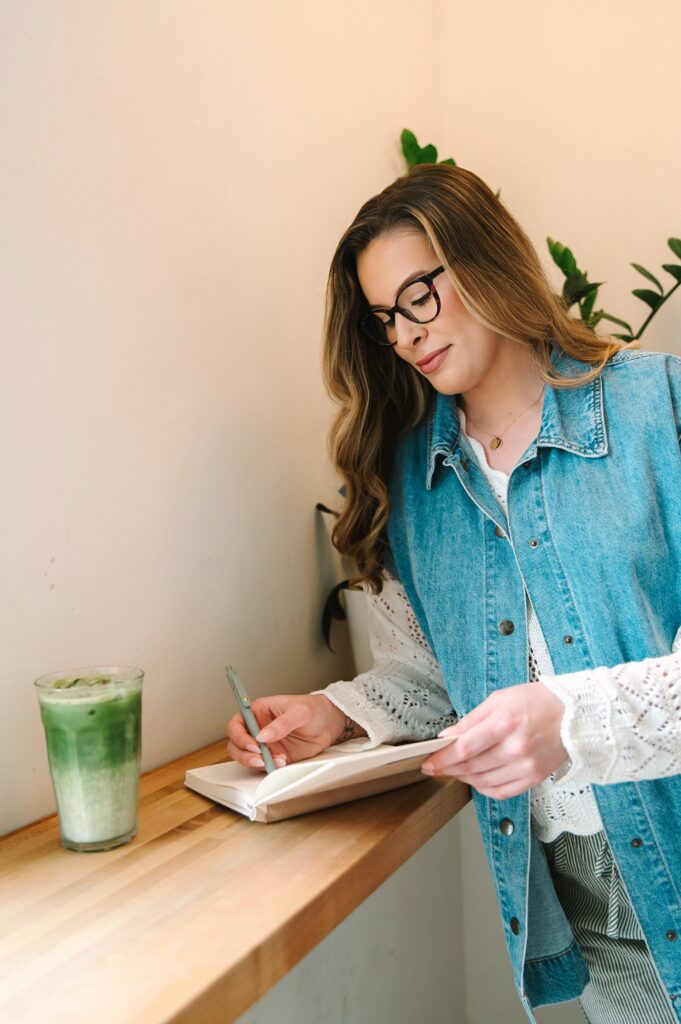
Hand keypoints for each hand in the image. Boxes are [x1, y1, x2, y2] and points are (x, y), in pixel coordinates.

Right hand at [226, 693, 347, 771]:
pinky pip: (264, 766)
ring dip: (258, 763)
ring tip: (276, 761)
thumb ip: (281, 723)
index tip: (253, 745)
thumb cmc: (314, 709)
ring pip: (247, 758)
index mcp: (259, 711)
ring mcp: (266, 744)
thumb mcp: (300, 711)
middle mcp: (258, 728)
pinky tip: (282, 763)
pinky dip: (269, 768)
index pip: (236, 725)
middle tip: (261, 758)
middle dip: (245, 755)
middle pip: (236, 745)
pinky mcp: (274, 756)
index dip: (239, 737)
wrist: (330, 723)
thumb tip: (263, 735)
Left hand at [419, 683, 567, 798]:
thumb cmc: (538, 702)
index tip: (429, 763)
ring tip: (456, 770)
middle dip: (448, 769)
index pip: (465, 748)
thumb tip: (448, 736)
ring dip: (463, 778)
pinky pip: (502, 792)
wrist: (574, 714)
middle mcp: (516, 748)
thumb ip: (471, 719)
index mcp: (505, 724)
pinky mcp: (534, 778)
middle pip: (471, 767)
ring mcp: (526, 766)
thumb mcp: (500, 700)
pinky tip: (477, 780)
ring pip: (483, 782)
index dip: (442, 758)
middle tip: (436, 767)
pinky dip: (484, 788)